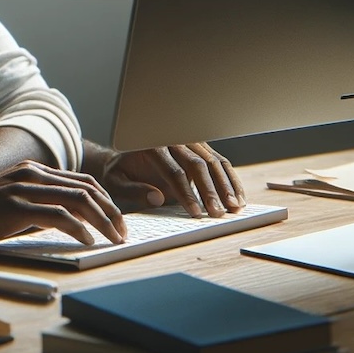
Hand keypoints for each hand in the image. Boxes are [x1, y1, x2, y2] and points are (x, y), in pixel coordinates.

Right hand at [0, 160, 127, 248]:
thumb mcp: (5, 207)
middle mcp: (29, 174)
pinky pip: (60, 216)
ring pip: (79, 199)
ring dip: (102, 220)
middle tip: (123, 232)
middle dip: (112, 210)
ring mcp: (22, 188)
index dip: (105, 199)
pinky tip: (86, 242)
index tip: (117, 220)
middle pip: (87, 187)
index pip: (80, 180)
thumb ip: (33, 209)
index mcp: (29, 171)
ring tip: (113, 238)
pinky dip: (79, 229)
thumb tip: (62, 225)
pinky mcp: (15, 207)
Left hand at [84, 141, 244, 217]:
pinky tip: (238, 198)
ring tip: (234, 207)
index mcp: (151, 146)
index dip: (186, 193)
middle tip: (218, 213)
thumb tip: (156, 198)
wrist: (124, 156)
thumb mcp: (115, 182)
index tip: (195, 212)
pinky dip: (231, 180)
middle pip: (197, 164)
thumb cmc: (119, 171)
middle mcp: (173, 139)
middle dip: (210, 190)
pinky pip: (219, 162)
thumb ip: (133, 190)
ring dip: (226, 185)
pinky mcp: (200, 148)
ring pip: (213, 161)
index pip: (173, 171)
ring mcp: (189, 142)